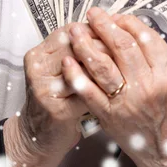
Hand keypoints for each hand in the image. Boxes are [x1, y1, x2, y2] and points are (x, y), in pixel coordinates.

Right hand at [6, 22, 112, 166]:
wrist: (38, 136)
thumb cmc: (57, 99)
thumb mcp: (62, 70)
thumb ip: (80, 50)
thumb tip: (113, 29)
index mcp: (39, 53)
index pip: (71, 31)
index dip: (97, 30)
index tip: (117, 29)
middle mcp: (37, 67)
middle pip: (77, 47)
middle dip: (106, 46)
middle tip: (128, 48)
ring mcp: (43, 88)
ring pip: (82, 69)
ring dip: (108, 67)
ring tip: (126, 67)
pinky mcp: (55, 109)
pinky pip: (86, 95)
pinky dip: (103, 91)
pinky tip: (116, 90)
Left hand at [62, 6, 166, 166]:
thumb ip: (159, 61)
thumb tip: (135, 36)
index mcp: (166, 75)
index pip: (145, 38)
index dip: (129, 23)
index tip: (119, 16)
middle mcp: (147, 86)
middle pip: (122, 46)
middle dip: (105, 25)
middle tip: (94, 14)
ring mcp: (126, 102)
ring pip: (102, 65)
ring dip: (85, 44)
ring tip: (76, 30)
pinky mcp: (109, 116)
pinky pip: (88, 91)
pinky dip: (76, 74)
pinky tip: (68, 60)